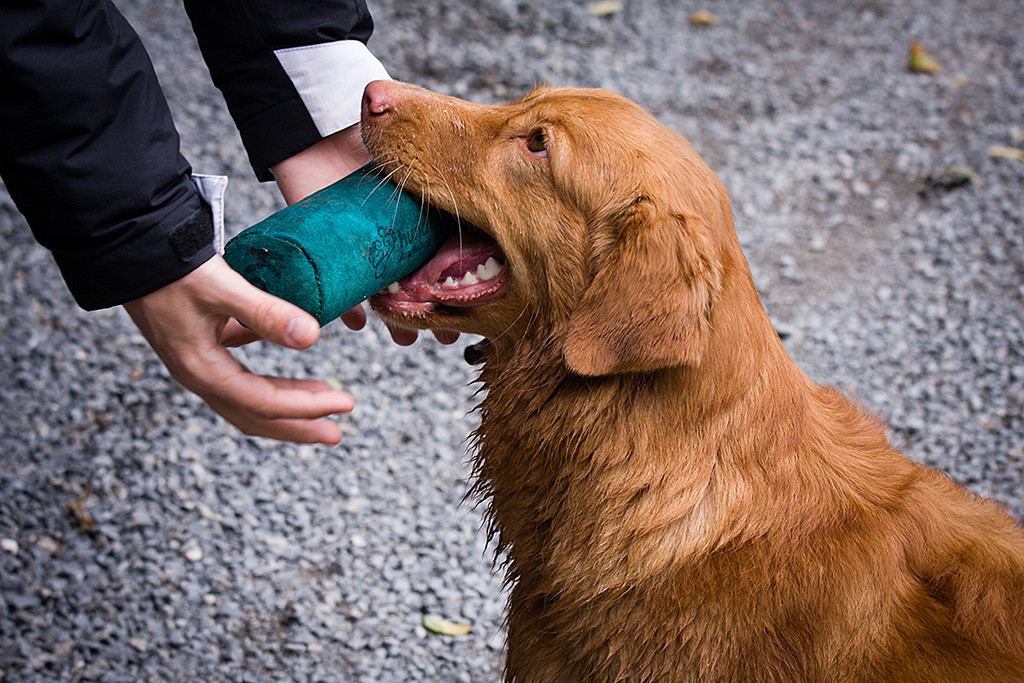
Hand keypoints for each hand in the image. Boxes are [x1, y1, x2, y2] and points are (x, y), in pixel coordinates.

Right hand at [124, 256, 353, 443]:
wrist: (130, 252)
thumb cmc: (172, 268)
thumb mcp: (221, 287)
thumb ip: (265, 312)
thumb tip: (311, 338)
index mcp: (204, 369)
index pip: (266, 402)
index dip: (307, 407)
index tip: (344, 404)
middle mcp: (198, 376)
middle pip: (255, 416)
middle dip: (299, 425)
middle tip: (336, 432)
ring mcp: (197, 367)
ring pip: (247, 403)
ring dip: (286, 409)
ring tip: (322, 407)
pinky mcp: (199, 352)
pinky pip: (239, 384)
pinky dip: (268, 388)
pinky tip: (290, 379)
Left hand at [271, 124, 460, 346]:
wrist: (320, 130)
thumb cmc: (379, 133)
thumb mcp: (420, 152)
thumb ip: (448, 161)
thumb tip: (495, 168)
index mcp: (426, 226)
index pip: (451, 264)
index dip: (464, 289)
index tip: (478, 311)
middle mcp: (399, 245)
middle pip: (422, 289)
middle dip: (435, 317)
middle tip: (445, 337)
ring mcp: (366, 255)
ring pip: (387, 298)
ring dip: (397, 323)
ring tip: (405, 339)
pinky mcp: (330, 259)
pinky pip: (341, 294)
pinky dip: (349, 310)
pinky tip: (358, 321)